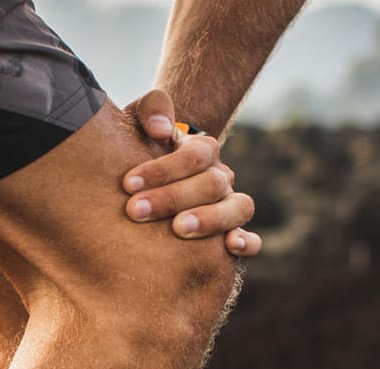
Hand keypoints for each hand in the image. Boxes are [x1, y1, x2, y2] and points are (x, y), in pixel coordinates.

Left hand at [122, 89, 261, 254]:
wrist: (148, 175)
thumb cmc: (142, 150)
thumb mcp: (141, 122)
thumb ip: (153, 109)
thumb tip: (162, 128)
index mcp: (203, 151)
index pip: (195, 156)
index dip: (162, 170)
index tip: (127, 184)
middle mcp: (221, 178)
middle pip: (212, 184)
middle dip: (172, 198)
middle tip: (136, 210)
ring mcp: (229, 206)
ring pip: (238, 208)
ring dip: (210, 220)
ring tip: (179, 228)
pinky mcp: (231, 234)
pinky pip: (252, 241)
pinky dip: (247, 243)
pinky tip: (230, 247)